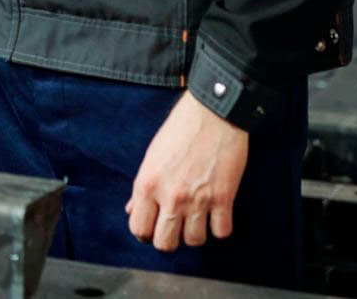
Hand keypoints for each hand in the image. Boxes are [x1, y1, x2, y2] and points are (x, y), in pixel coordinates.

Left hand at [125, 93, 249, 250]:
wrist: (213, 114)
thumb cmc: (180, 130)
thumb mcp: (151, 156)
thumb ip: (141, 188)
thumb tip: (132, 209)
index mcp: (147, 184)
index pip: (139, 229)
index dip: (145, 233)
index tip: (153, 228)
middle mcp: (170, 196)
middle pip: (165, 243)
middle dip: (169, 239)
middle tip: (175, 227)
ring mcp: (198, 200)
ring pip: (194, 241)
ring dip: (195, 233)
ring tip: (196, 218)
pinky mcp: (223, 198)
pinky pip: (221, 232)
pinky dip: (219, 227)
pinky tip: (216, 214)